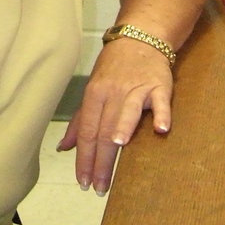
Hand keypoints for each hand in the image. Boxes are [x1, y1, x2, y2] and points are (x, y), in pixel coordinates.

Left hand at [57, 39, 172, 195]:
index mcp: (94, 95)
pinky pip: (160, 101)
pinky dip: (161, 114)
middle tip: (100, 186)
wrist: (140, 38)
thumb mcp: (93, 91)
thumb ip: (80, 121)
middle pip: (104, 129)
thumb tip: (64, 148)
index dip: (84, 158)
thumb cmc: (114, 69)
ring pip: (127, 111)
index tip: (83, 182)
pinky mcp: (159, 85)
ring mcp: (136, 88)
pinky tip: (161, 128)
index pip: (87, 132)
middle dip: (101, 159)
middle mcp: (113, 93)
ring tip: (118, 146)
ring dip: (122, 127)